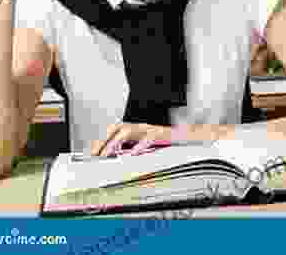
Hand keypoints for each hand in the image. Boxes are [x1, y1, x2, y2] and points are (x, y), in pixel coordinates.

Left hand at [90, 123, 227, 156]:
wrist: (193, 139)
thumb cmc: (171, 144)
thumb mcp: (149, 147)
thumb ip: (135, 150)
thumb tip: (118, 160)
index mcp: (139, 128)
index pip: (115, 129)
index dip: (102, 140)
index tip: (92, 154)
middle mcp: (143, 126)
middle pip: (117, 128)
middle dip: (104, 141)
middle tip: (95, 156)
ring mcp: (151, 128)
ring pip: (128, 130)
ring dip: (115, 143)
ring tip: (107, 155)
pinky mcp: (161, 134)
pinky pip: (146, 139)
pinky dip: (137, 147)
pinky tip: (130, 156)